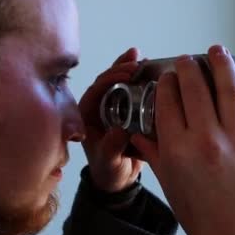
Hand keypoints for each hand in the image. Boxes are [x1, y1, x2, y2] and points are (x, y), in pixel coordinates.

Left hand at [79, 48, 143, 192]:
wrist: (118, 179)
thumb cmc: (108, 171)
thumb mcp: (109, 161)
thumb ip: (112, 148)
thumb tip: (120, 131)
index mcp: (87, 116)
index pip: (95, 90)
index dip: (110, 79)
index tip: (127, 74)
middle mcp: (97, 108)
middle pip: (106, 81)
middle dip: (120, 69)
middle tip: (136, 63)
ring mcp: (111, 107)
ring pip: (117, 81)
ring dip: (126, 67)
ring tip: (139, 55)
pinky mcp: (125, 108)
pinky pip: (129, 89)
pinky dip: (137, 77)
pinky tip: (146, 65)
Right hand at [131, 45, 234, 234]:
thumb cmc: (198, 214)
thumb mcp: (168, 183)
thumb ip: (154, 154)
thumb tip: (140, 135)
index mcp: (177, 148)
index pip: (168, 102)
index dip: (167, 84)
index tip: (167, 77)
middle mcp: (205, 138)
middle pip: (195, 88)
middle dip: (189, 67)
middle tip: (187, 59)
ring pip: (229, 91)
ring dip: (223, 65)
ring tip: (217, 50)